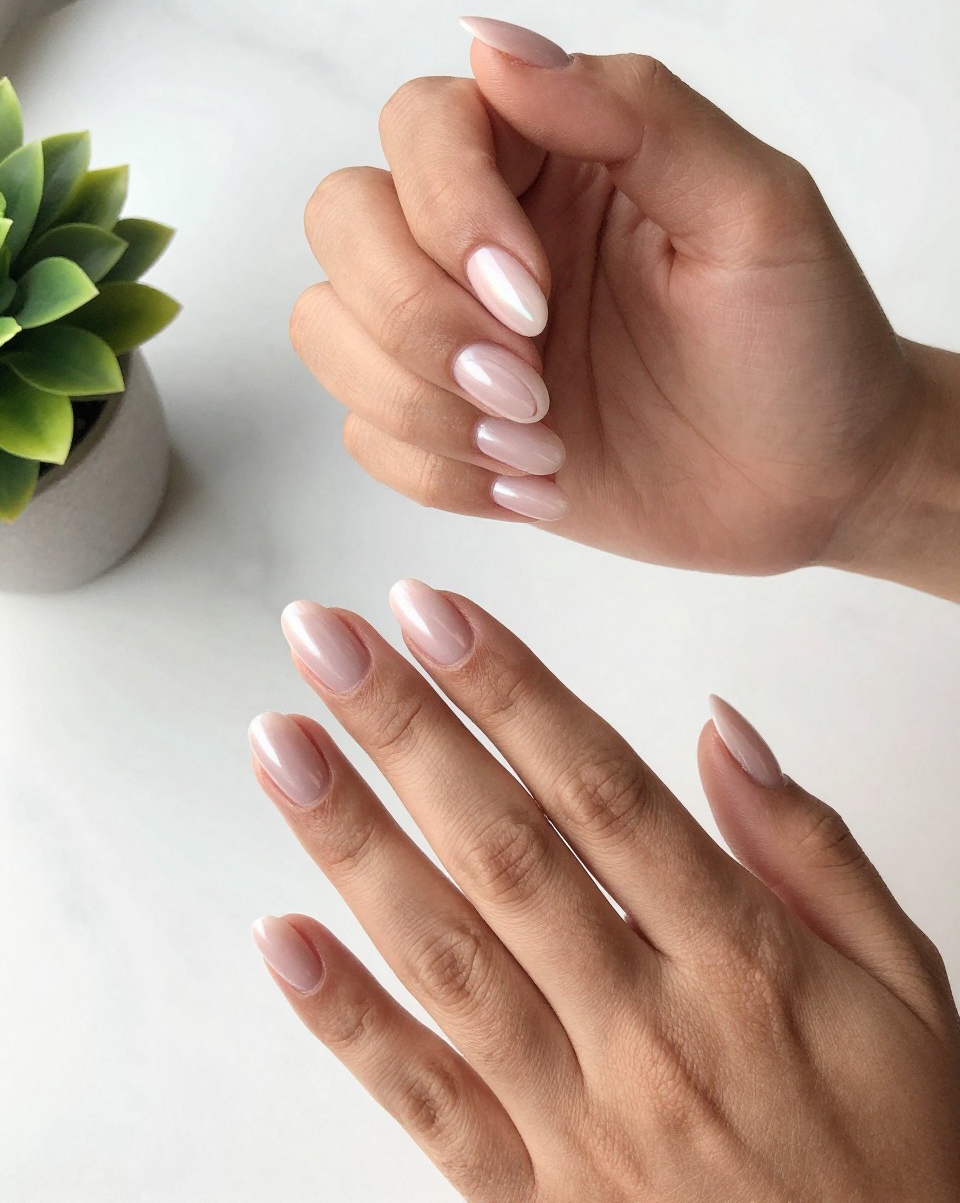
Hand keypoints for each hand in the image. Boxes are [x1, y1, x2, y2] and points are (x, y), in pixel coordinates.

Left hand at [248, 580, 959, 1200]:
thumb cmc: (896, 1146)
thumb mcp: (903, 982)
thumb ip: (810, 847)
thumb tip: (721, 729)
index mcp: (741, 957)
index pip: (600, 788)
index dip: (508, 689)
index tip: (434, 615)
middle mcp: (648, 1026)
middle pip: (503, 849)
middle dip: (403, 731)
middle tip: (326, 641)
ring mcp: (579, 1115)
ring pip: (445, 956)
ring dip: (351, 842)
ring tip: (281, 746)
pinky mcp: (532, 1198)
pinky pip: (425, 1101)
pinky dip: (346, 1019)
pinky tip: (281, 938)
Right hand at [288, 17, 951, 580]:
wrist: (810, 484)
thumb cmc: (802, 343)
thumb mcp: (754, 211)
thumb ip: (635, 111)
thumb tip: (492, 44)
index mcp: (552, 154)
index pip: (420, 128)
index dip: (449, 213)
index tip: (534, 301)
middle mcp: (486, 233)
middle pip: (344, 221)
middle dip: (418, 318)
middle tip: (530, 389)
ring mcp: (458, 334)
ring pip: (330, 329)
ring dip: (416, 402)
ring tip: (537, 449)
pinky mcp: (448, 426)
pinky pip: (366, 435)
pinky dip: (436, 471)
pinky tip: (532, 485)